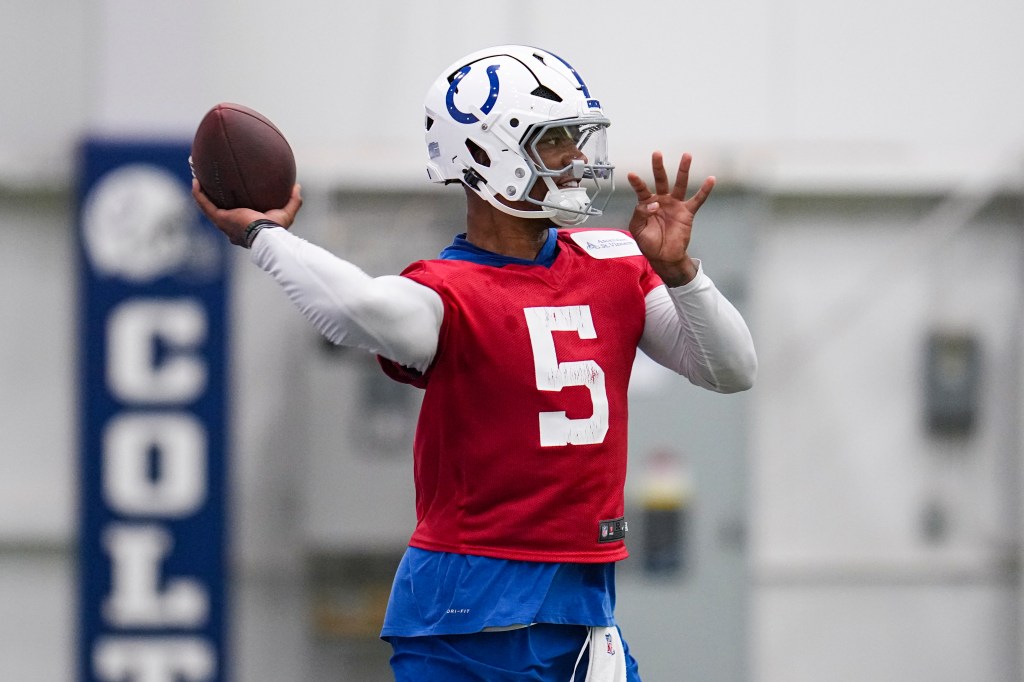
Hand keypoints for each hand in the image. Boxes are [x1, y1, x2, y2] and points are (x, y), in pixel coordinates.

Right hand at [192, 181, 303, 246]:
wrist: (267, 236)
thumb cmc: (276, 230)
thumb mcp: (286, 213)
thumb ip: (293, 201)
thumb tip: (297, 186)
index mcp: (244, 227)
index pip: (235, 217)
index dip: (230, 206)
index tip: (229, 194)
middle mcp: (230, 227)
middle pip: (218, 210)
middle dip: (212, 198)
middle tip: (209, 184)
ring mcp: (223, 224)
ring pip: (207, 207)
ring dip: (201, 193)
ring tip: (198, 179)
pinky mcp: (219, 219)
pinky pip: (204, 205)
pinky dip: (199, 194)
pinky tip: (196, 181)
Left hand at [626, 152, 714, 285]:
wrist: (664, 257)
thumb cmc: (649, 243)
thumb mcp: (637, 229)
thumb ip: (640, 214)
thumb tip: (654, 204)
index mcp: (647, 204)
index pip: (642, 190)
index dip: (637, 183)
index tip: (631, 175)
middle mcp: (662, 201)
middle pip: (660, 180)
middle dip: (658, 167)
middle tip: (657, 153)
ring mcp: (675, 205)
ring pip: (680, 184)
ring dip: (683, 170)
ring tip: (687, 155)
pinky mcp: (687, 212)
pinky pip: (698, 200)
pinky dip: (705, 190)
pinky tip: (711, 179)